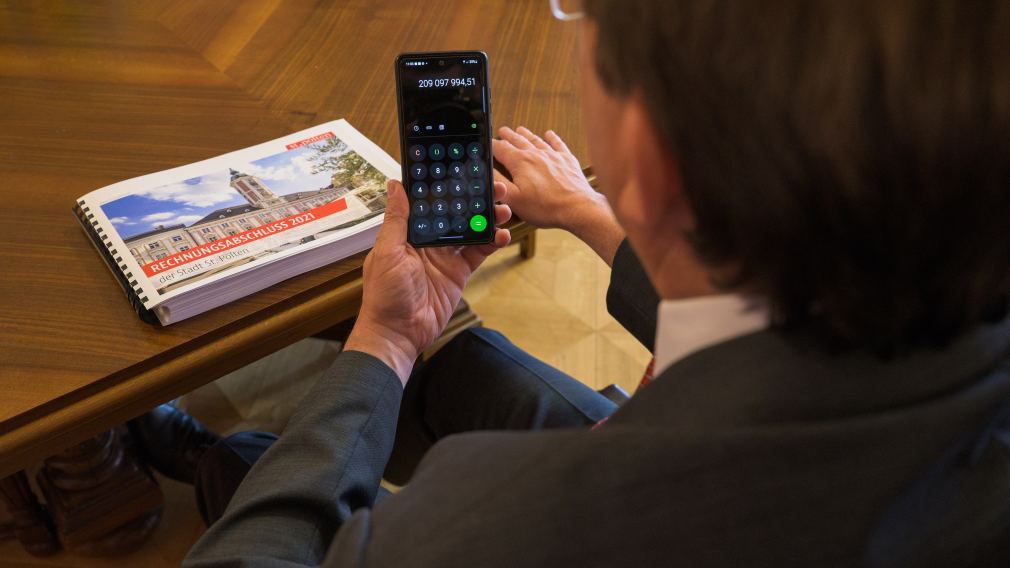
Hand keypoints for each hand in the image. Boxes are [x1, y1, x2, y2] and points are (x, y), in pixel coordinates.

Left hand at [344, 179, 511, 384]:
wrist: (398, 334)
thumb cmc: (384, 296)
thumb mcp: (387, 252)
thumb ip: (397, 219)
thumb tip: (395, 185)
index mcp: (407, 232)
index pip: (428, 202)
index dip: (444, 187)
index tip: (460, 170)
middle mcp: (426, 241)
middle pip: (453, 213)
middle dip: (473, 199)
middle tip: (493, 186)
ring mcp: (444, 256)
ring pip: (469, 230)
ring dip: (487, 218)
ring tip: (503, 208)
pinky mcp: (458, 273)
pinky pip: (477, 253)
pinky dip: (491, 242)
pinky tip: (502, 234)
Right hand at [493, 126, 624, 264]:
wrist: (577, 208)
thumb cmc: (546, 207)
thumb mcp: (514, 198)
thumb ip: (498, 181)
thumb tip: (487, 169)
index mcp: (520, 162)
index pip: (500, 148)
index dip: (492, 145)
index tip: (488, 142)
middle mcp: (536, 154)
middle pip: (517, 141)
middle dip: (508, 136)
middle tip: (502, 130)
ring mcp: (553, 156)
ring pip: (535, 140)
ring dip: (526, 134)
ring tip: (520, 129)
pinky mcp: (567, 160)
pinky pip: (558, 144)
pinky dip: (552, 138)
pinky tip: (549, 134)